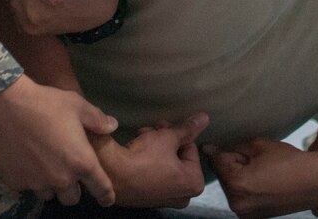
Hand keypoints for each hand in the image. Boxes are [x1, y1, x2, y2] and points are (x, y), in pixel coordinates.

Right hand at [0, 75, 117, 205]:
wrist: (5, 106)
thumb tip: (112, 126)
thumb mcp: (77, 105)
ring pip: (49, 194)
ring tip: (44, 164)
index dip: (106, 195)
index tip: (107, 199)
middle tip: (67, 169)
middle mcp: (61, 179)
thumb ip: (97, 120)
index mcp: (81, 162)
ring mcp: (37, 183)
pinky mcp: (16, 182)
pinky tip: (25, 159)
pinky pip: (27, 186)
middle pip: (72, 198)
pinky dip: (29, 178)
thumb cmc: (46, 103)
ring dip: (50, 184)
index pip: (101, 189)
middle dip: (73, 188)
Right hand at [93, 114, 208, 207]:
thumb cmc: (145, 157)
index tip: (163, 127)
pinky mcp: (146, 199)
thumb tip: (205, 118)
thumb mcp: (168, 137)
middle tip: (153, 129)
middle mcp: (182, 197)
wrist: (112, 175)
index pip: (190, 148)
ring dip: (156, 147)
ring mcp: (164, 200)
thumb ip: (188, 129)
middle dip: (166, 140)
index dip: (177, 134)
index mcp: (194, 183)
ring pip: (165, 165)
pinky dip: (147, 162)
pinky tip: (135, 150)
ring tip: (140, 137)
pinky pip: (154, 175)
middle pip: (178, 157)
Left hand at [206, 138, 317, 218]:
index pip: (217, 159)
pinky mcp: (251, 217)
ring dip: (238, 175)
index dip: (229, 149)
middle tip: (257, 160)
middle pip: (222, 174)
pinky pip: (239, 196)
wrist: (314, 182)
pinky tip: (262, 182)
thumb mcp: (258, 145)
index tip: (241, 148)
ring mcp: (244, 213)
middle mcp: (237, 203)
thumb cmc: (288, 161)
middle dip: (233, 163)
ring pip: (229, 185)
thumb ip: (231, 147)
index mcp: (237, 184)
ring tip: (262, 171)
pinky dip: (245, 187)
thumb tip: (207, 149)